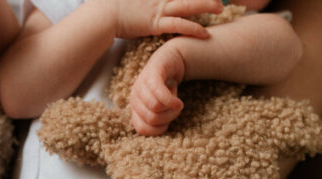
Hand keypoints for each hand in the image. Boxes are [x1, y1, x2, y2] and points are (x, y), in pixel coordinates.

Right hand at [95, 0, 220, 40]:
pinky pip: (179, 25)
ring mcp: (159, 8)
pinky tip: (205, 33)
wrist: (102, 14)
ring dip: (206, 5)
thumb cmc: (108, 3)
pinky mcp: (156, 23)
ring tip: (219, 8)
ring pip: (189, 4)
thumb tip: (142, 0)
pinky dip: (193, 28)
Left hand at [129, 41, 185, 134]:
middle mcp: (134, 97)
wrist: (170, 61)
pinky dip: (171, 101)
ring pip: (156, 108)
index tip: (167, 121)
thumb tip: (160, 131)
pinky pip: (160, 93)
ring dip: (172, 108)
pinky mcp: (152, 74)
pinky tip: (179, 103)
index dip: (159, 129)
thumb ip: (157, 120)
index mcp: (135, 108)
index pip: (142, 129)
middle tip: (174, 108)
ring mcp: (141, 85)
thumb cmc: (165, 88)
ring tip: (174, 99)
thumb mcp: (160, 107)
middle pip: (152, 119)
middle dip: (168, 118)